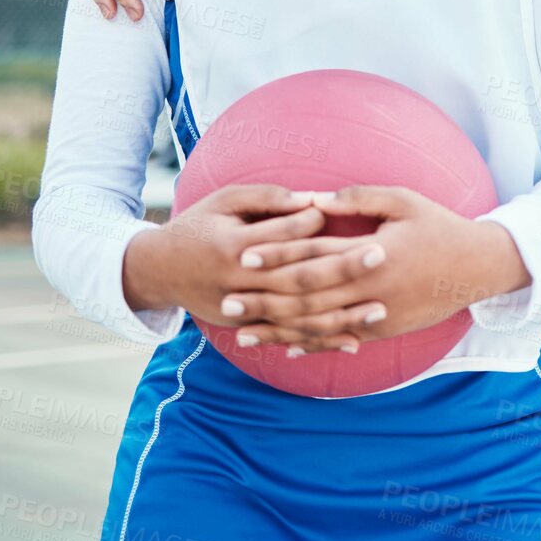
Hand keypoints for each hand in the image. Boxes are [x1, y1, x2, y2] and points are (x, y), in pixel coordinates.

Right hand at [122, 185, 384, 352]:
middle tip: (381, 255)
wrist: (159, 270)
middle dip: (342, 269)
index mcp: (232, 247)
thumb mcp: (224, 201)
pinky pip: (289, 337)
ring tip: (379, 308)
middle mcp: (237, 283)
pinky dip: (322, 342)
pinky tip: (354, 342)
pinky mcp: (246, 327)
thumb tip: (312, 199)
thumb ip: (267, 198)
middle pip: (297, 279)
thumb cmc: (200, 225)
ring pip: (297, 317)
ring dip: (341, 315)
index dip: (314, 225)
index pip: (282, 236)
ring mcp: (242, 311)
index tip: (347, 214)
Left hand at [223, 185, 531, 354]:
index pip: (313, 258)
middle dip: (264, 300)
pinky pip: (340, 339)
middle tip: (227, 300)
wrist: (478, 267)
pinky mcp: (383, 329)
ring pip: (318, 327)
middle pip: (307, 299)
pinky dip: (310, 344)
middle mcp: (371, 290)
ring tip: (243, 331)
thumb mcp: (403, 201)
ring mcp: (377, 315)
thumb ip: (357, 198)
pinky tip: (284, 346)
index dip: (276, 257)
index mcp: (373, 255)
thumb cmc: (440, 226)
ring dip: (278, 330)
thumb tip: (313, 197)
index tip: (242, 256)